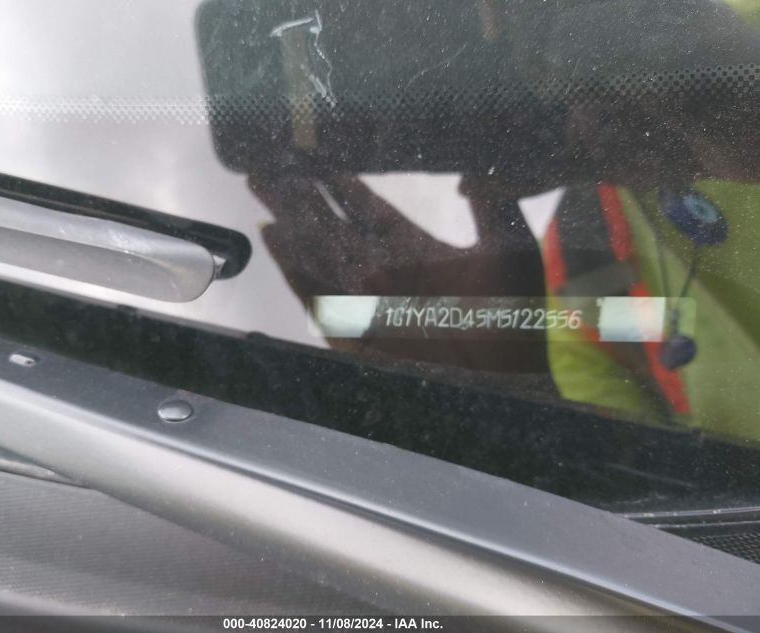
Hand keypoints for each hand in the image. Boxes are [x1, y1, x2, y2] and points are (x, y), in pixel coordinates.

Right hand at [249, 174, 550, 373]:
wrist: (513, 369)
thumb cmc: (517, 312)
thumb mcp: (508, 243)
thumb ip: (488, 203)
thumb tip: (468, 173)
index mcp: (415, 248)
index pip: (367, 209)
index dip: (341, 185)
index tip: (318, 159)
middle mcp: (385, 271)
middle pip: (332, 225)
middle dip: (300, 196)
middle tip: (269, 166)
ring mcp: (368, 299)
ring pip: (318, 253)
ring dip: (289, 222)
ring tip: (262, 189)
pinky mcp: (357, 331)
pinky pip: (318, 295)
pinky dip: (293, 268)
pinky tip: (274, 238)